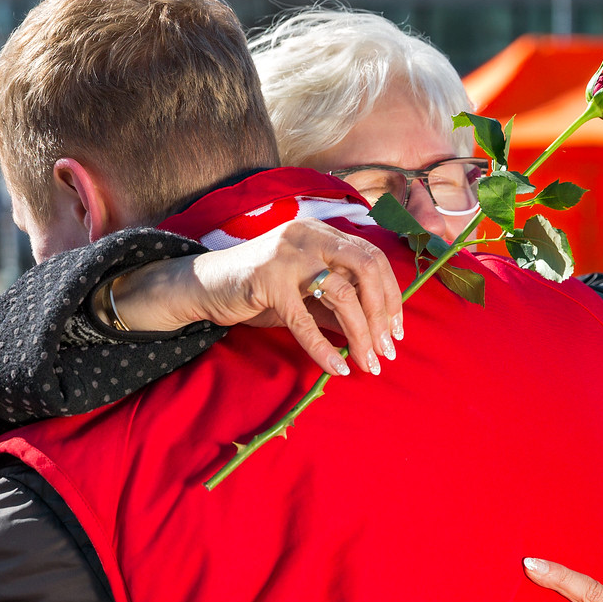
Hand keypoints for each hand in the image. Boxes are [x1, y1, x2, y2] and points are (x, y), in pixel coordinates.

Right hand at [102, 219, 403, 378]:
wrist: (205, 284)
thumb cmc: (259, 288)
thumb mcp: (305, 292)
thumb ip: (337, 303)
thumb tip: (376, 331)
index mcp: (323, 232)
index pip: (373, 257)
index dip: (392, 295)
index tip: (397, 330)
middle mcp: (309, 236)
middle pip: (367, 269)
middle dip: (384, 313)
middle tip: (388, 349)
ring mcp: (288, 256)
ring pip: (342, 295)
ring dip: (362, 334)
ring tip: (369, 363)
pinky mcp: (267, 281)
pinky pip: (305, 321)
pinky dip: (324, 348)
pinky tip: (338, 368)